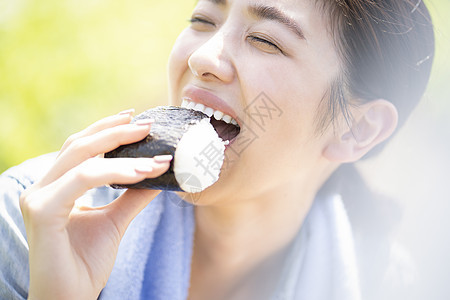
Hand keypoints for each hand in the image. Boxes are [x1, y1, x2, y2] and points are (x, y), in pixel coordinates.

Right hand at [20, 110, 170, 299]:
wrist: (70, 299)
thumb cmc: (86, 262)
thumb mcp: (115, 220)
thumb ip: (133, 195)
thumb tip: (158, 173)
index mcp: (56, 186)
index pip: (81, 147)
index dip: (107, 129)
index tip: (137, 120)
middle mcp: (43, 186)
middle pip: (80, 144)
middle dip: (116, 131)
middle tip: (147, 124)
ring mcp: (38, 197)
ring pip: (83, 158)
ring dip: (123, 152)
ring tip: (156, 156)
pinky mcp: (42, 211)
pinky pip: (83, 179)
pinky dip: (114, 172)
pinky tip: (142, 172)